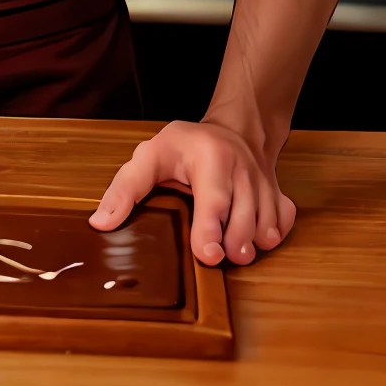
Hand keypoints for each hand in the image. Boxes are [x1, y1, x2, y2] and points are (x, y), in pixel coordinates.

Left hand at [89, 119, 296, 265]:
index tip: (209, 255)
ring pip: (267, 225)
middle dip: (234, 244)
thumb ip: (125, 188)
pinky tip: (254, 235)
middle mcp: (242, 168)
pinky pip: (284, 223)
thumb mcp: (150, 156)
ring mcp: (265, 182)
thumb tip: (101, 223)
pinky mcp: (280, 194)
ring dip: (252, 244)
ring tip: (235, 248)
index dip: (211, 231)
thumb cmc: (186, 147)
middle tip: (221, 256)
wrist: (233, 129)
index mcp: (209, 157)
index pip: (214, 199)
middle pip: (244, 220)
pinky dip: (273, 235)